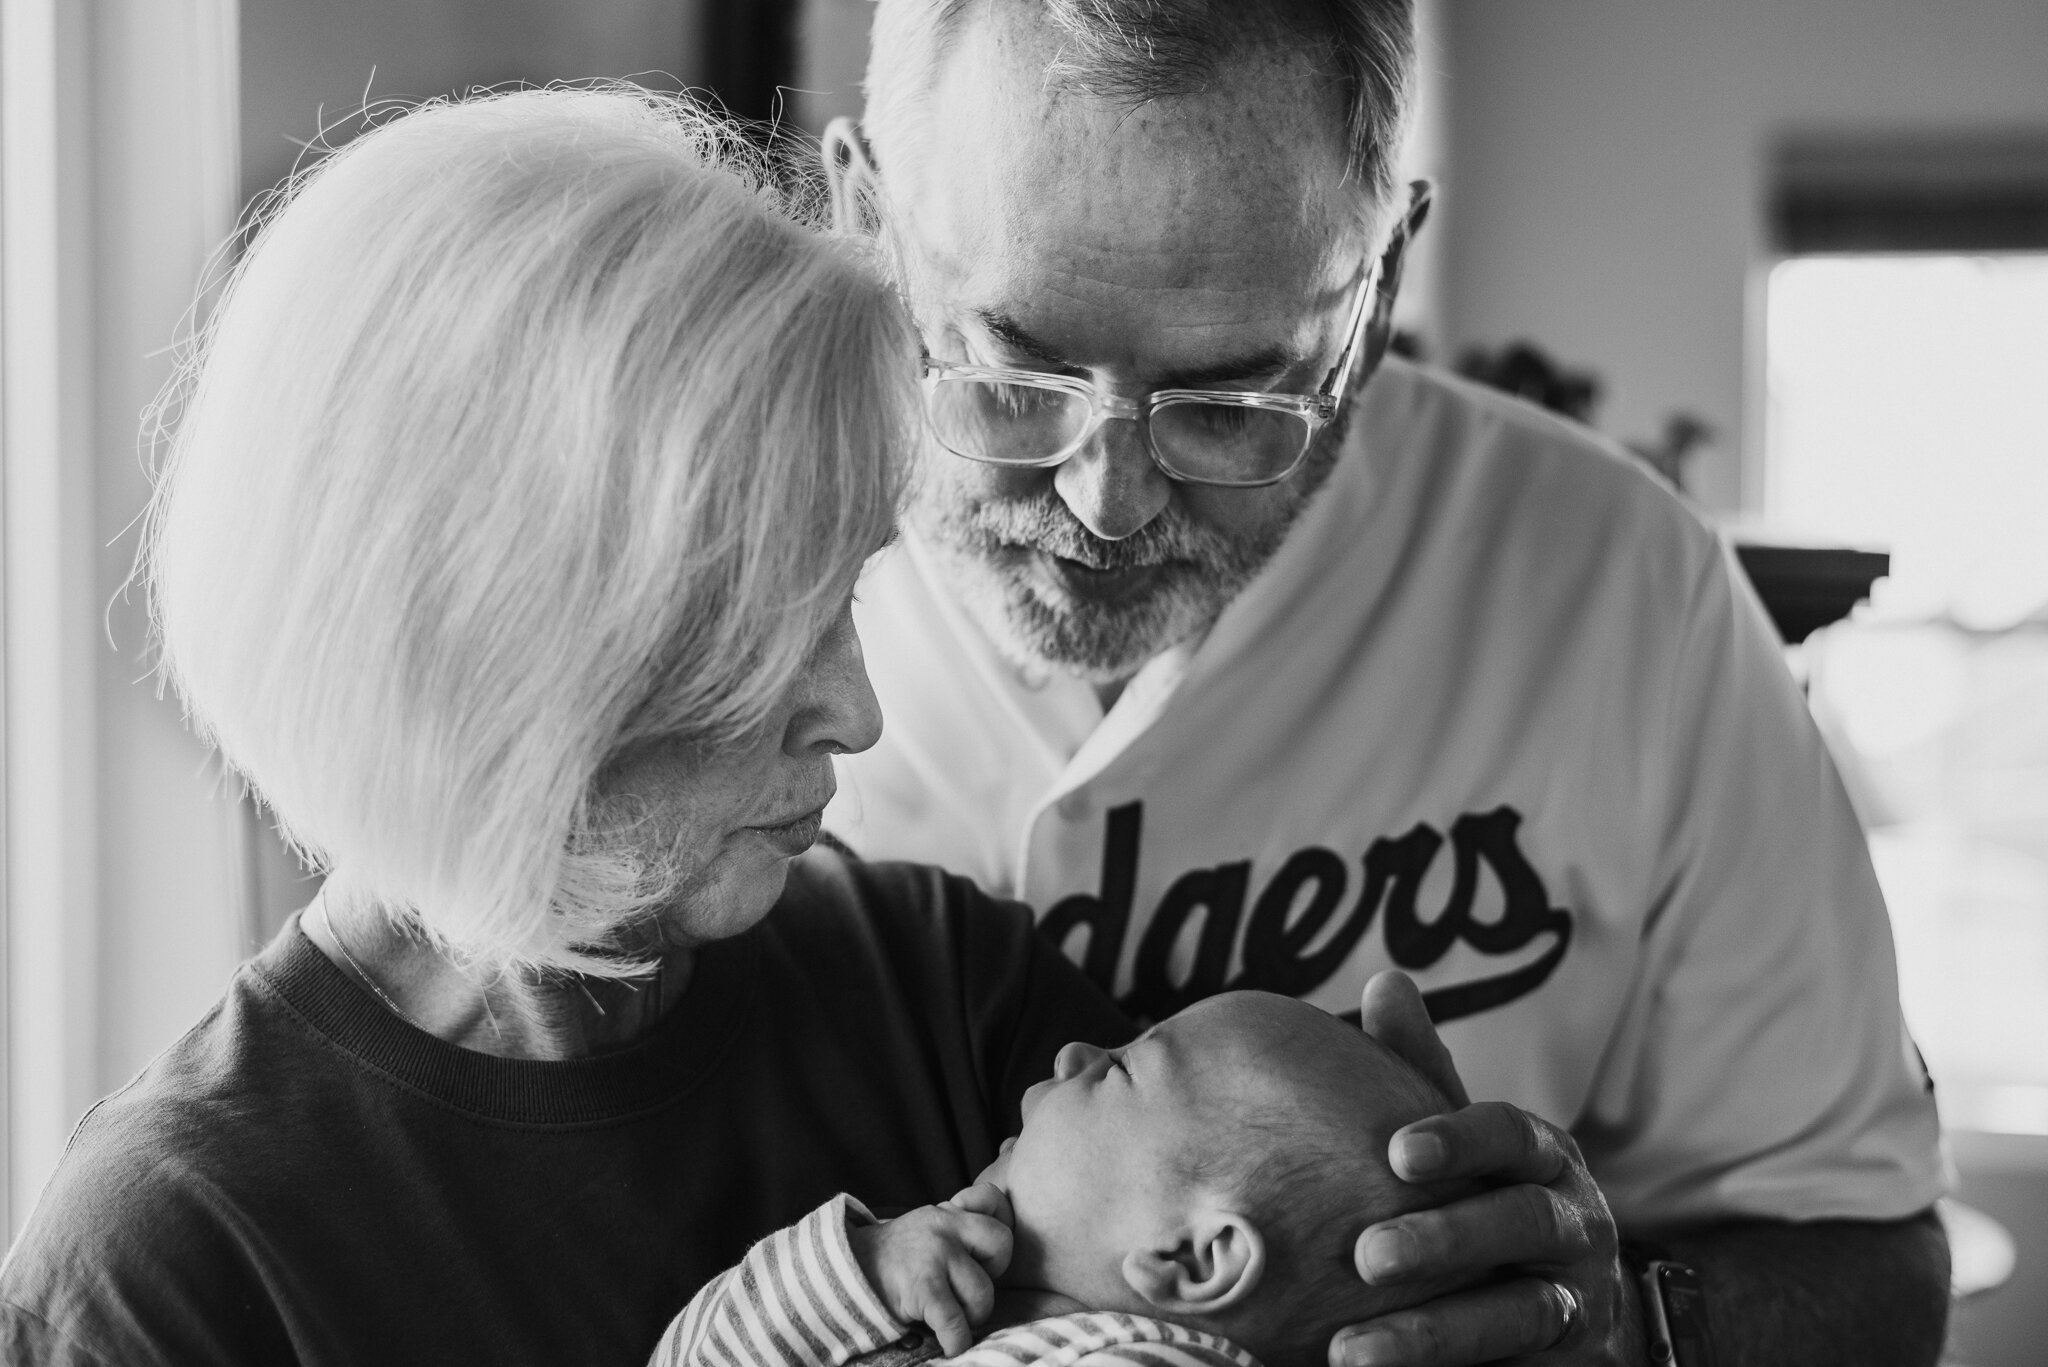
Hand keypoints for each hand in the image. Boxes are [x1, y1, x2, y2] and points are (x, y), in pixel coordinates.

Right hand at [850, 1183, 1013, 1355]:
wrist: (847, 1272)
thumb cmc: (895, 1258)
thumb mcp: (925, 1227)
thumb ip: (955, 1228)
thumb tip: (992, 1253)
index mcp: (947, 1212)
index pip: (992, 1198)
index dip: (1000, 1223)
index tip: (986, 1252)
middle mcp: (945, 1225)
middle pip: (1002, 1244)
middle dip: (993, 1273)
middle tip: (969, 1286)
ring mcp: (936, 1255)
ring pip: (984, 1293)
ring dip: (972, 1315)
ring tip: (953, 1317)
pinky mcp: (924, 1288)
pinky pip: (957, 1323)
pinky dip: (956, 1341)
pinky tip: (950, 1344)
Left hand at [1335, 972, 1645, 1365]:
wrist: (1572, 1303)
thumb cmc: (1489, 1195)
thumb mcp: (1464, 1139)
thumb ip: (1424, 1070)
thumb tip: (1387, 981)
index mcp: (1543, 1155)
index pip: (1511, 1134)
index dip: (1460, 1139)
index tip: (1396, 1154)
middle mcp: (1573, 1221)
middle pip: (1519, 1224)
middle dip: (1445, 1240)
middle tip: (1365, 1256)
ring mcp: (1576, 1297)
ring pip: (1519, 1314)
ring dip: (1435, 1333)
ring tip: (1352, 1352)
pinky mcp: (1568, 1360)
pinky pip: (1518, 1366)